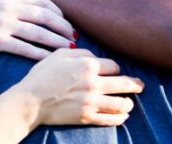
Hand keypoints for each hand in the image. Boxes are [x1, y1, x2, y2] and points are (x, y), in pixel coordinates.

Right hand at [0, 0, 75, 60]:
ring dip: (57, 41)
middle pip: (45, 15)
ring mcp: (2, 24)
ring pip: (39, 33)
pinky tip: (50, 60)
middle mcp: (6, 7)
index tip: (64, 19)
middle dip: (63, 26)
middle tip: (74, 35)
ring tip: (69, 49)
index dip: (56, 10)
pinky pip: (24, 48)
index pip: (39, 0)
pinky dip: (41, 54)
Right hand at [15, 48, 142, 127]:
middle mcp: (93, 84)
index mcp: (87, 65)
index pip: (114, 66)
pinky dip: (120, 118)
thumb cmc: (42, 75)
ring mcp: (92, 102)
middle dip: (135, 85)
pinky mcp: (88, 117)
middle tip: (140, 85)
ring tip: (129, 102)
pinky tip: (122, 115)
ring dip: (129, 103)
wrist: (30, 101)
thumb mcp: (58, 55)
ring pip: (122, 103)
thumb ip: (80, 52)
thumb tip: (96, 57)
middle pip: (124, 84)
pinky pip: (112, 119)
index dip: (114, 68)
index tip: (112, 71)